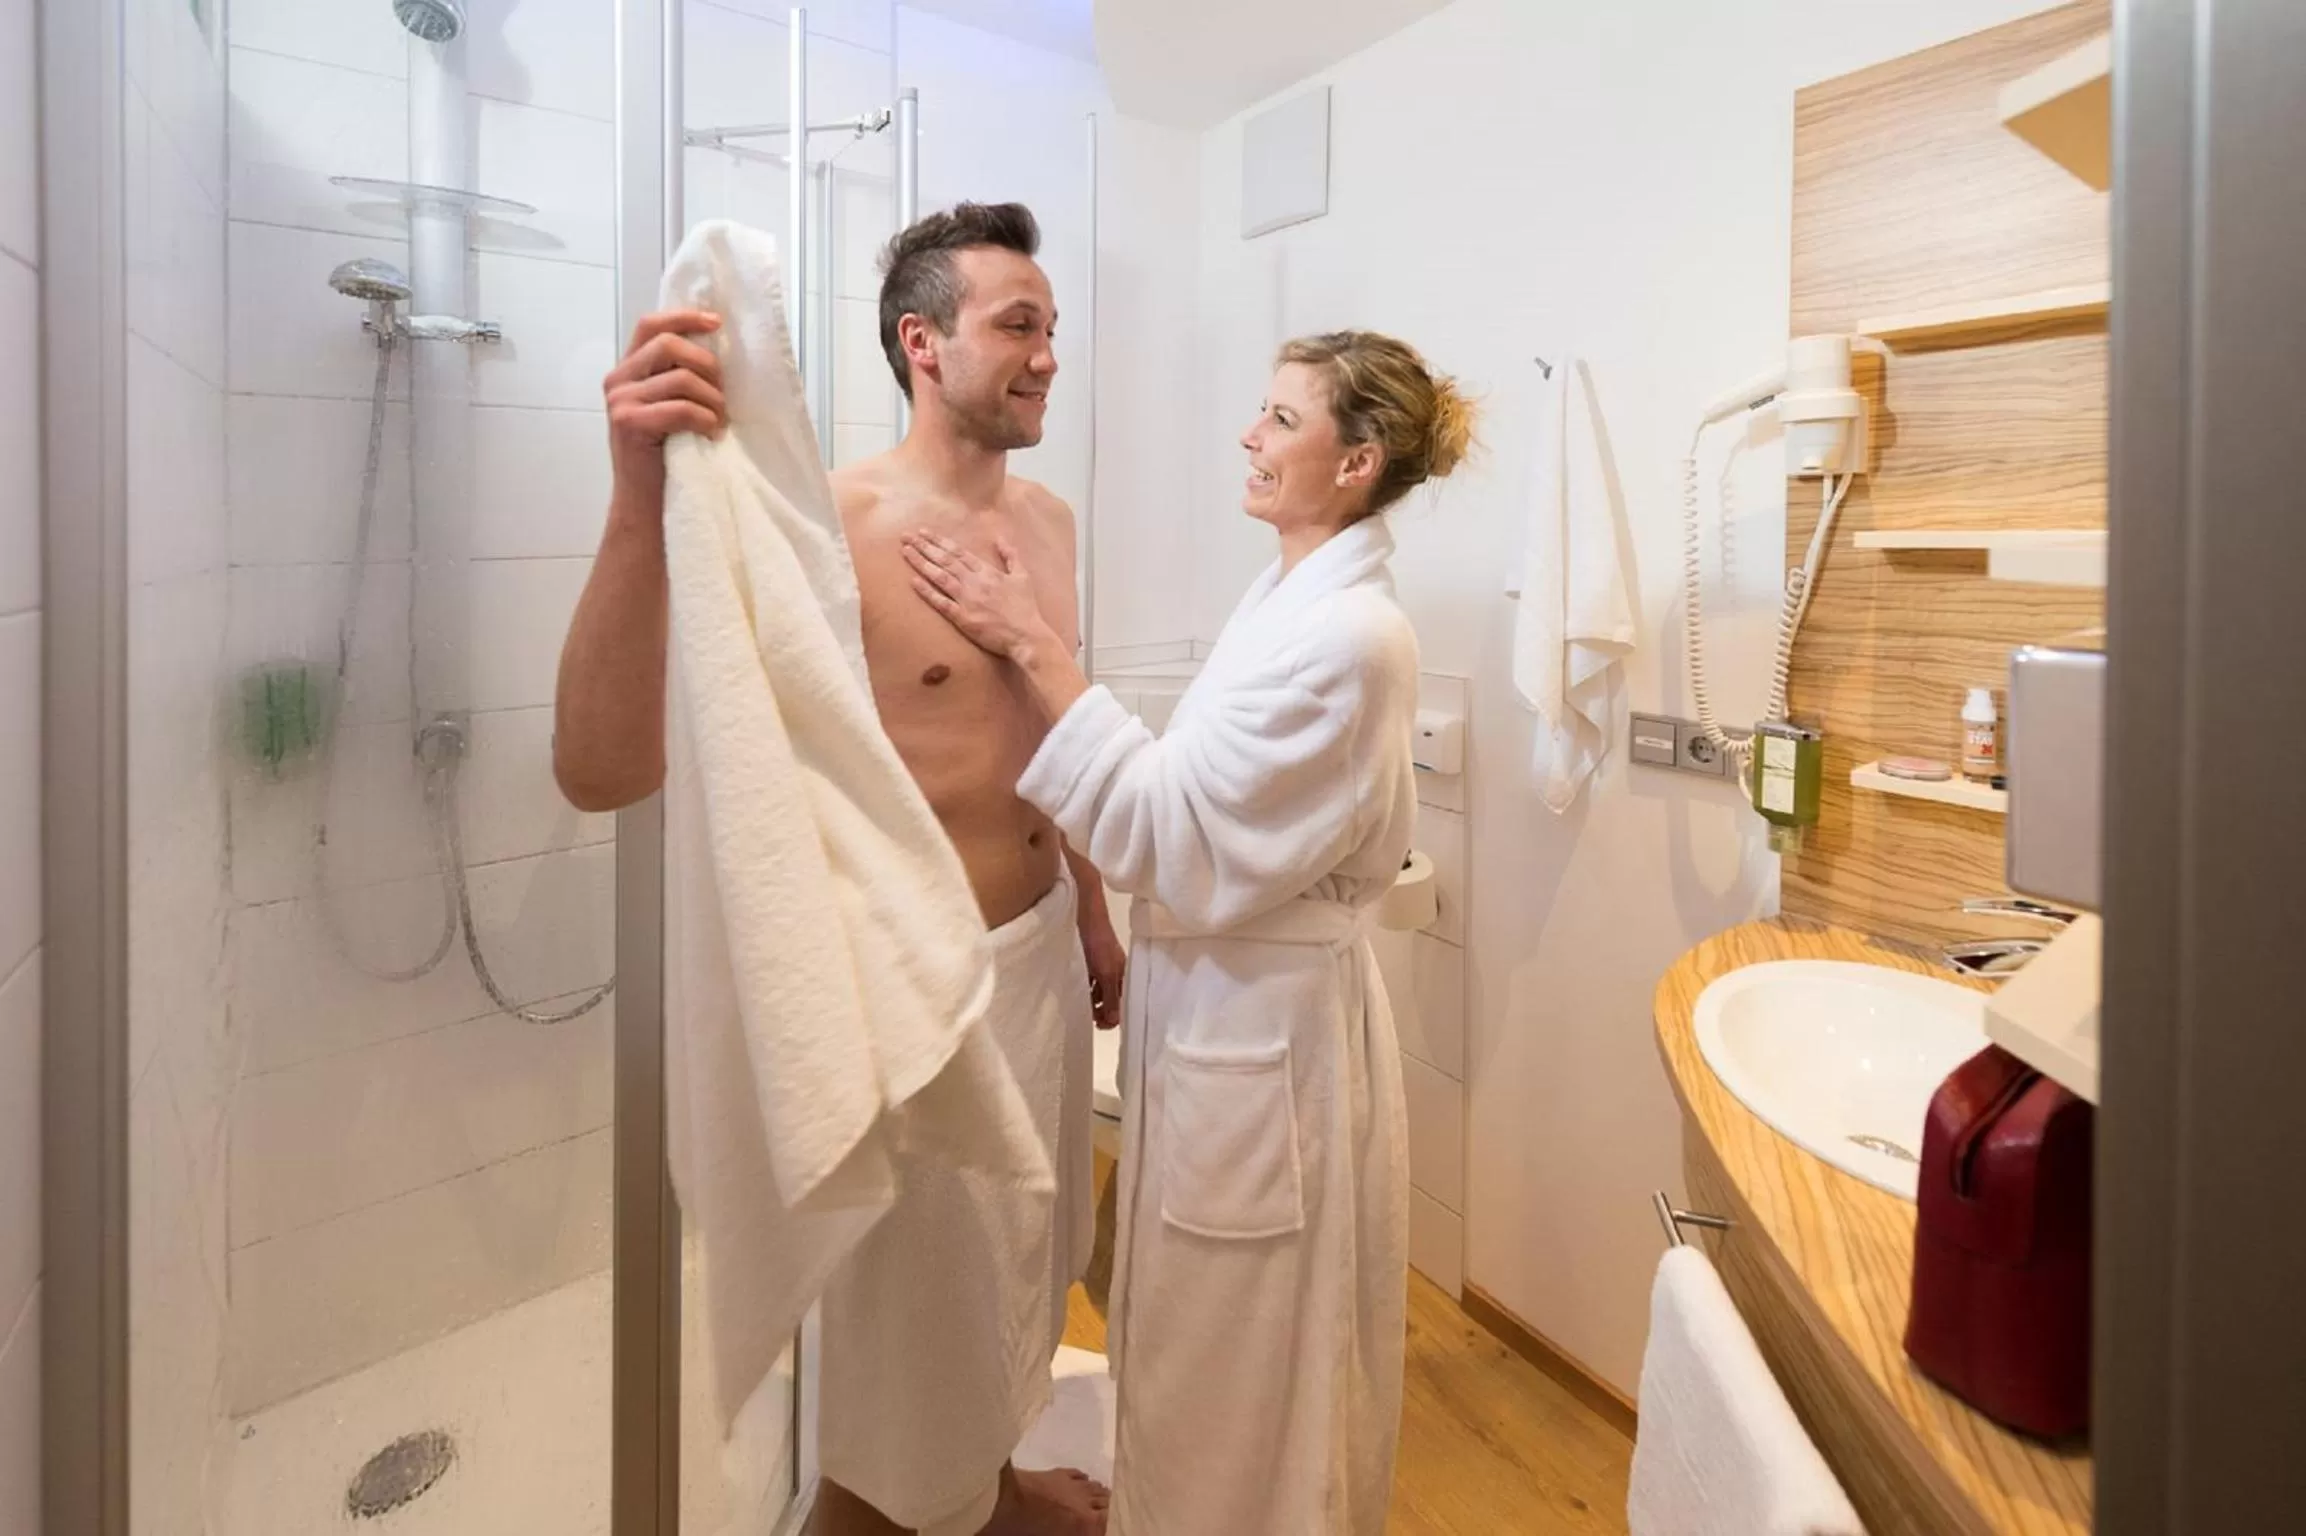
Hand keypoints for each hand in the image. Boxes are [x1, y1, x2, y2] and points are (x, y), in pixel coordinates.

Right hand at [604, 309, 726, 506]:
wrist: (649, 506)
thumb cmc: (668, 458)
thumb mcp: (670, 408)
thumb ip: (678, 378)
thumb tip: (716, 351)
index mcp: (628, 370)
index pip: (652, 325)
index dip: (684, 317)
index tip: (716, 323)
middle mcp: (618, 380)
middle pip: (668, 344)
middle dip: (707, 365)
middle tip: (722, 395)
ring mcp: (620, 402)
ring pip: (682, 378)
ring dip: (712, 400)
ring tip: (719, 422)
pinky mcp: (629, 424)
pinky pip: (681, 408)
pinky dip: (705, 420)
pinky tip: (711, 435)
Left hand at [901, 531, 1055, 659]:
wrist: (1026, 635)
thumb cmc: (1025, 607)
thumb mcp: (1023, 576)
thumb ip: (1011, 556)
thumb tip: (1000, 538)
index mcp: (987, 571)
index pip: (958, 552)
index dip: (939, 541)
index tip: (924, 532)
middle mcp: (974, 582)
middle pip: (945, 560)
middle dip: (924, 546)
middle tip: (906, 536)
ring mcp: (966, 599)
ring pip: (940, 576)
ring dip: (921, 563)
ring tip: (905, 552)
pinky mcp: (962, 618)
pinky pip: (941, 602)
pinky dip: (927, 591)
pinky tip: (913, 581)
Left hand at [1080, 916, 1126, 1031]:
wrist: (1083, 915)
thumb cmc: (1099, 944)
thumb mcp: (1106, 973)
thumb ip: (1110, 998)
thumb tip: (1114, 1022)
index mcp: (1123, 976)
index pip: (1123, 1005)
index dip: (1113, 1017)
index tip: (1098, 1024)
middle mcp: (1114, 974)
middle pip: (1109, 1000)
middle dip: (1100, 1010)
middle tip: (1087, 1016)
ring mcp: (1100, 968)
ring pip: (1097, 992)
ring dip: (1089, 1000)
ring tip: (1079, 1003)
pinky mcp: (1087, 963)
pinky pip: (1087, 982)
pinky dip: (1082, 989)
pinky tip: (1074, 990)